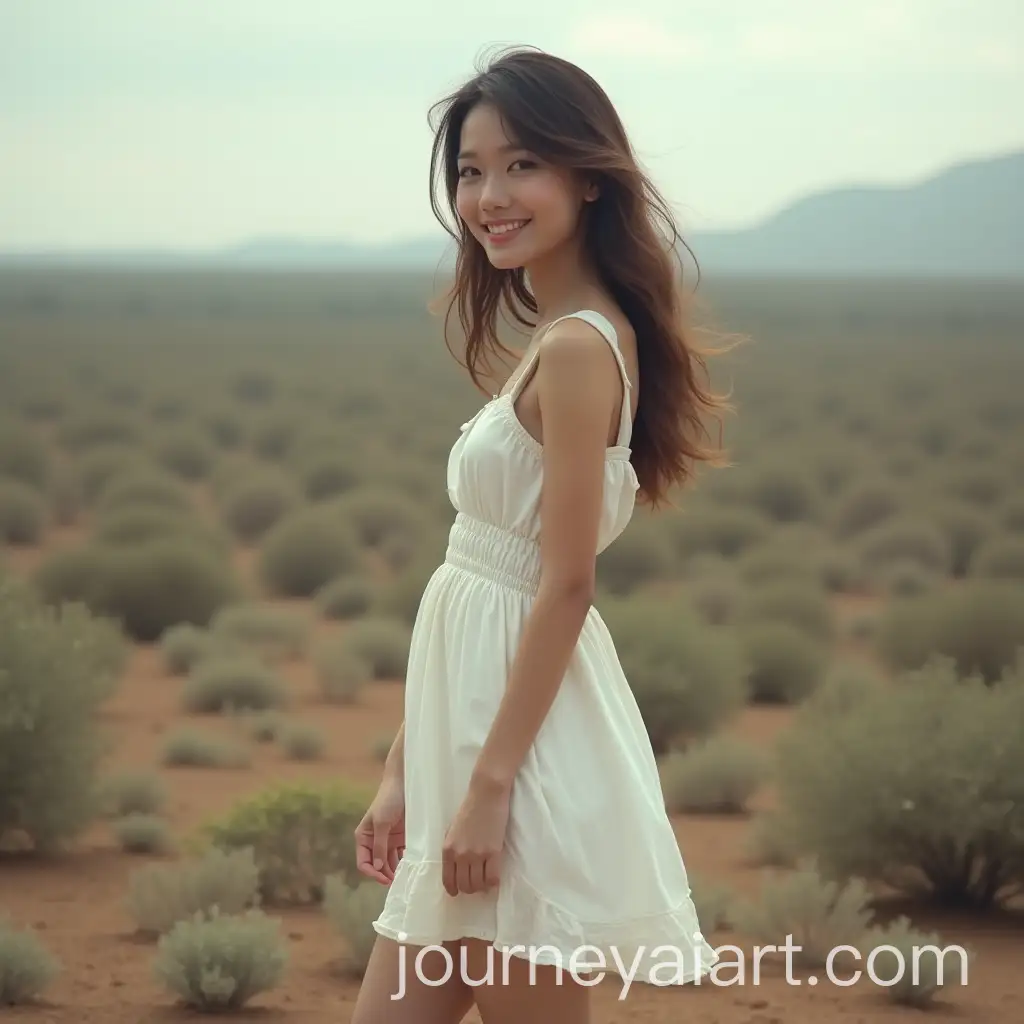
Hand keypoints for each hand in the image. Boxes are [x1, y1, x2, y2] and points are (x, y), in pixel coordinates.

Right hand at [354, 773, 405, 884]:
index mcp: (364, 838)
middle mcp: (374, 841)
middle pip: (377, 866)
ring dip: (395, 871)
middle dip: (385, 875)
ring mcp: (388, 840)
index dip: (373, 873)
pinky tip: (412, 866)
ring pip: (390, 862)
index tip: (385, 879)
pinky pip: (401, 854)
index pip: (364, 863)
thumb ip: (379, 846)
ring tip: (406, 877)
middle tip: (399, 882)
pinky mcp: (401, 837)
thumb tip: (378, 868)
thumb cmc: (388, 800)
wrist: (404, 783)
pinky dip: (405, 862)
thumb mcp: (381, 822)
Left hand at [441, 779, 511, 896]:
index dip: (453, 890)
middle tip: (475, 884)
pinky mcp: (493, 852)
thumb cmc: (469, 808)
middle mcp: (460, 855)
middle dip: (469, 889)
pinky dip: (493, 883)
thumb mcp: (452, 830)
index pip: (448, 880)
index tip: (457, 892)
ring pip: (478, 885)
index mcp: (448, 849)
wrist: (486, 794)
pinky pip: (493, 878)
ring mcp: (477, 855)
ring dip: (481, 887)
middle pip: (464, 885)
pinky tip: (494, 878)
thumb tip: (456, 867)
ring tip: (485, 881)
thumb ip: (452, 849)